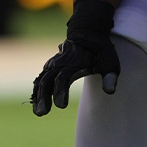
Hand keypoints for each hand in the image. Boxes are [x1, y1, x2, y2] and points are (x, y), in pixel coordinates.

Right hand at [31, 0, 119, 115]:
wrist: (86, 33)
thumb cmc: (100, 50)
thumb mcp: (110, 60)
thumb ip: (110, 75)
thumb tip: (110, 91)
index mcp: (73, 62)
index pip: (63, 78)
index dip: (60, 92)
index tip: (61, 106)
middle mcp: (60, 63)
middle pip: (47, 80)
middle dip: (44, 97)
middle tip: (42, 112)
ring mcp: (53, 65)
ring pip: (41, 80)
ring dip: (38, 96)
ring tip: (39, 112)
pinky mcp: (51, 68)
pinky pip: (40, 79)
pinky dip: (37, 91)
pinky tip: (36, 105)